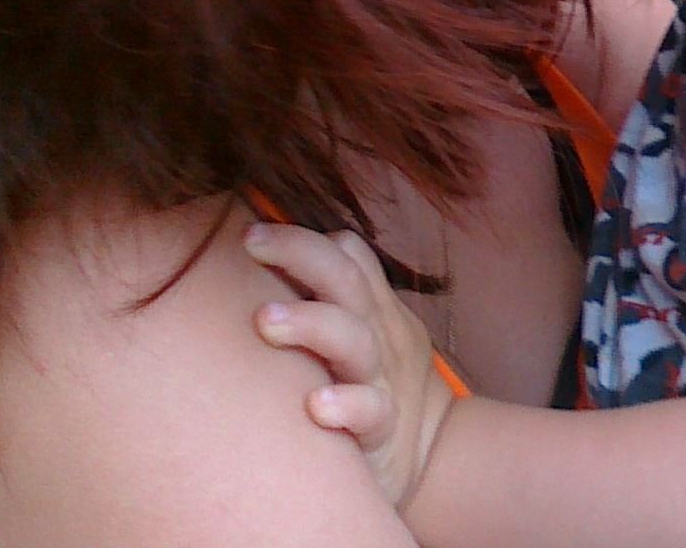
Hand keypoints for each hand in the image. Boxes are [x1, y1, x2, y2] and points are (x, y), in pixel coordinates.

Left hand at [245, 221, 457, 510]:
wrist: (434, 451)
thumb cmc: (371, 383)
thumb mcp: (364, 331)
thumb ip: (326, 299)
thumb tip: (259, 256)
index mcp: (369, 307)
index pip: (346, 253)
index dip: (302, 237)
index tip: (250, 233)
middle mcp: (375, 334)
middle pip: (345, 279)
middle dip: (298, 252)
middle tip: (251, 241)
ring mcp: (380, 378)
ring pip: (354, 340)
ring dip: (311, 323)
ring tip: (265, 320)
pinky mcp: (381, 429)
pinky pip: (371, 411)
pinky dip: (347, 405)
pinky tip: (316, 406)